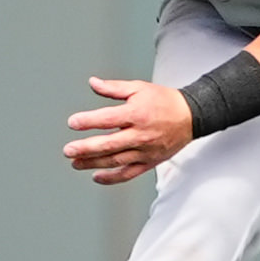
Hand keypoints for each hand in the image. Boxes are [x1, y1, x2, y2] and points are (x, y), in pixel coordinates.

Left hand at [63, 77, 194, 184]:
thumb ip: (114, 88)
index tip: (72, 123)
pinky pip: (129, 173)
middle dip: (86, 148)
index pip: (108, 119)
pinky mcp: (150, 161)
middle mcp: (141, 134)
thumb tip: (93, 83)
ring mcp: (145, 150)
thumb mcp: (139, 88)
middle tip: (68, 150)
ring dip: (93, 163)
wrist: (191, 116)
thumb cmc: (164, 101)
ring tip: (75, 163)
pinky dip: (112, 178)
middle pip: (109, 144)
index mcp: (137, 114)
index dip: (88, 121)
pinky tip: (96, 176)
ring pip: (116, 160)